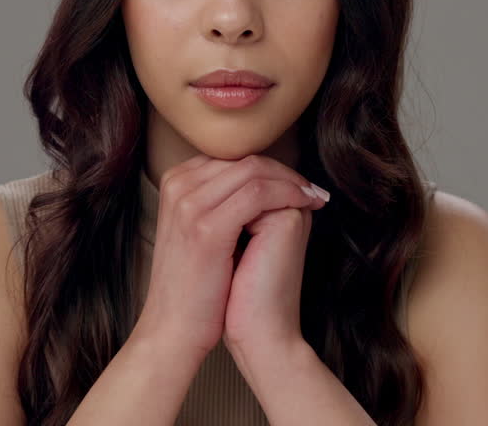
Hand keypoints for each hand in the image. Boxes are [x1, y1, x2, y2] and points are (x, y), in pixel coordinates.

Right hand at [130, 154, 327, 364]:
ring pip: (254, 171)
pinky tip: (305, 206)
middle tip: (312, 189)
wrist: (174, 329)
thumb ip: (219, 201)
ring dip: (292, 182)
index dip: (269, 168)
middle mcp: (178, 186)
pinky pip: (259, 193)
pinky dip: (289, 195)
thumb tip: (262, 183)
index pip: (232, 158)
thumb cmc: (194, 286)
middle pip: (244, 159)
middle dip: (285, 172)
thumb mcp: (199, 231)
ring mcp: (189, 204)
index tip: (296, 184)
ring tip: (313, 197)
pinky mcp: (207, 226)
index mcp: (175, 183)